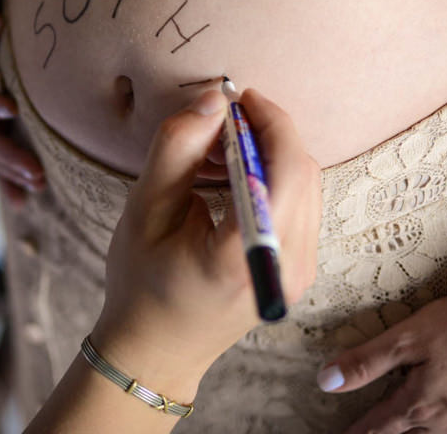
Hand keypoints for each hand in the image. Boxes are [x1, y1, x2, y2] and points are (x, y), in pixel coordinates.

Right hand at [93, 88, 321, 395]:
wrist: (155, 350)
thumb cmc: (141, 284)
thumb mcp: (144, 210)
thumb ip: (176, 149)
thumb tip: (211, 100)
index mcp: (246, 255)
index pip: (283, 168)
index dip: (266, 120)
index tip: (234, 96)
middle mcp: (286, 267)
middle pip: (302, 172)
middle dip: (266, 132)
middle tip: (220, 119)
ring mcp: (298, 273)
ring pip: (306, 185)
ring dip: (269, 154)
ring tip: (217, 150)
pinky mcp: (296, 271)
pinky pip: (299, 205)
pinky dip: (271, 179)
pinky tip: (230, 178)